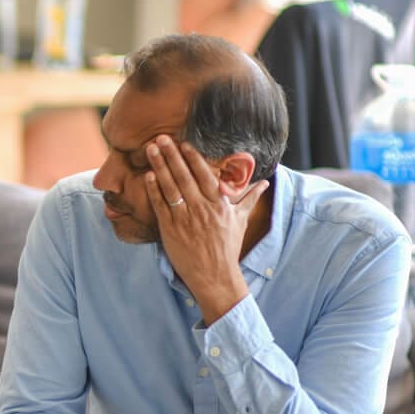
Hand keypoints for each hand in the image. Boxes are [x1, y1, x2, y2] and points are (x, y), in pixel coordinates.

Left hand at [143, 135, 269, 323]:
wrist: (215, 275)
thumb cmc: (227, 247)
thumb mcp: (240, 220)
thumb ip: (251, 198)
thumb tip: (266, 183)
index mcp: (219, 204)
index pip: (204, 175)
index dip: (193, 158)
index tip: (184, 143)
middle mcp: (202, 208)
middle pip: (184, 176)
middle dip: (172, 155)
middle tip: (161, 137)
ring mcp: (185, 218)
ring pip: (170, 187)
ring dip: (160, 167)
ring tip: (151, 150)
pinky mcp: (171, 230)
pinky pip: (161, 206)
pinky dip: (154, 190)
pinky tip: (148, 176)